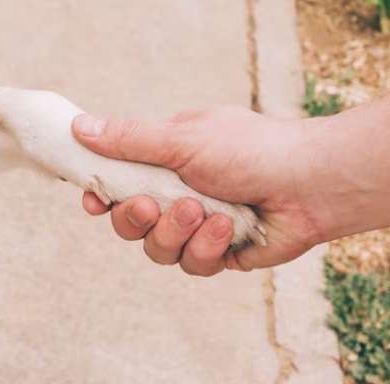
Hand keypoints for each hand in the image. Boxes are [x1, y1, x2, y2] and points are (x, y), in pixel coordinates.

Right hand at [72, 106, 328, 275]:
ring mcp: (200, 227)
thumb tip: (79, 126)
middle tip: (151, 205)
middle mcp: (180, 194)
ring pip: (158, 250)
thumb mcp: (183, 138)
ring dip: (176, 232)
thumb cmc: (251, 149)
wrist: (309, 182)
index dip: (101, 195)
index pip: (119, 182)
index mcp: (167, 161)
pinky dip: (207, 246)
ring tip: (202, 211)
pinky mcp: (221, 254)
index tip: (93, 199)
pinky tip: (227, 227)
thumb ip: (130, 140)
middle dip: (136, 219)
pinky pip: (193, 264)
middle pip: (130, 224)